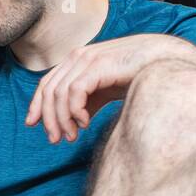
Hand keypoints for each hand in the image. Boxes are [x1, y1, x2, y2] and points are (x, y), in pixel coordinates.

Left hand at [25, 35, 180, 142]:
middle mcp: (78, 56)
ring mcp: (87, 58)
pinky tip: (85, 123)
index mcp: (77, 60)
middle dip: (48, 118)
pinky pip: (75, 92)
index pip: (47, 83)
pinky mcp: (98, 65)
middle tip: (55, 139)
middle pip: (49, 90)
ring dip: (62, 119)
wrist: (162, 60)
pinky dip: (75, 111)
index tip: (32, 124)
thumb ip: (88, 102)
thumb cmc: (136, 74)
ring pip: (59, 93)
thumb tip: (74, 122)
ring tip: (72, 136)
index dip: (36, 104)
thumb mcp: (105, 90)